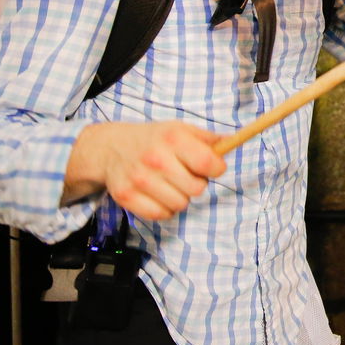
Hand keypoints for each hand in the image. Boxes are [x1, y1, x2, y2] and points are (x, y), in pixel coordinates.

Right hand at [63, 121, 226, 221]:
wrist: (113, 148)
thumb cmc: (155, 139)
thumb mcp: (181, 129)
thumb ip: (208, 138)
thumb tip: (232, 142)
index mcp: (173, 138)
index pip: (208, 163)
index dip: (217, 169)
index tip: (212, 167)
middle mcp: (156, 159)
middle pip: (197, 189)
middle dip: (197, 183)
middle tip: (186, 175)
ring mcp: (139, 180)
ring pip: (181, 204)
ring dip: (181, 197)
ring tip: (171, 184)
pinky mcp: (126, 197)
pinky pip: (161, 215)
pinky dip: (165, 209)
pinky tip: (159, 195)